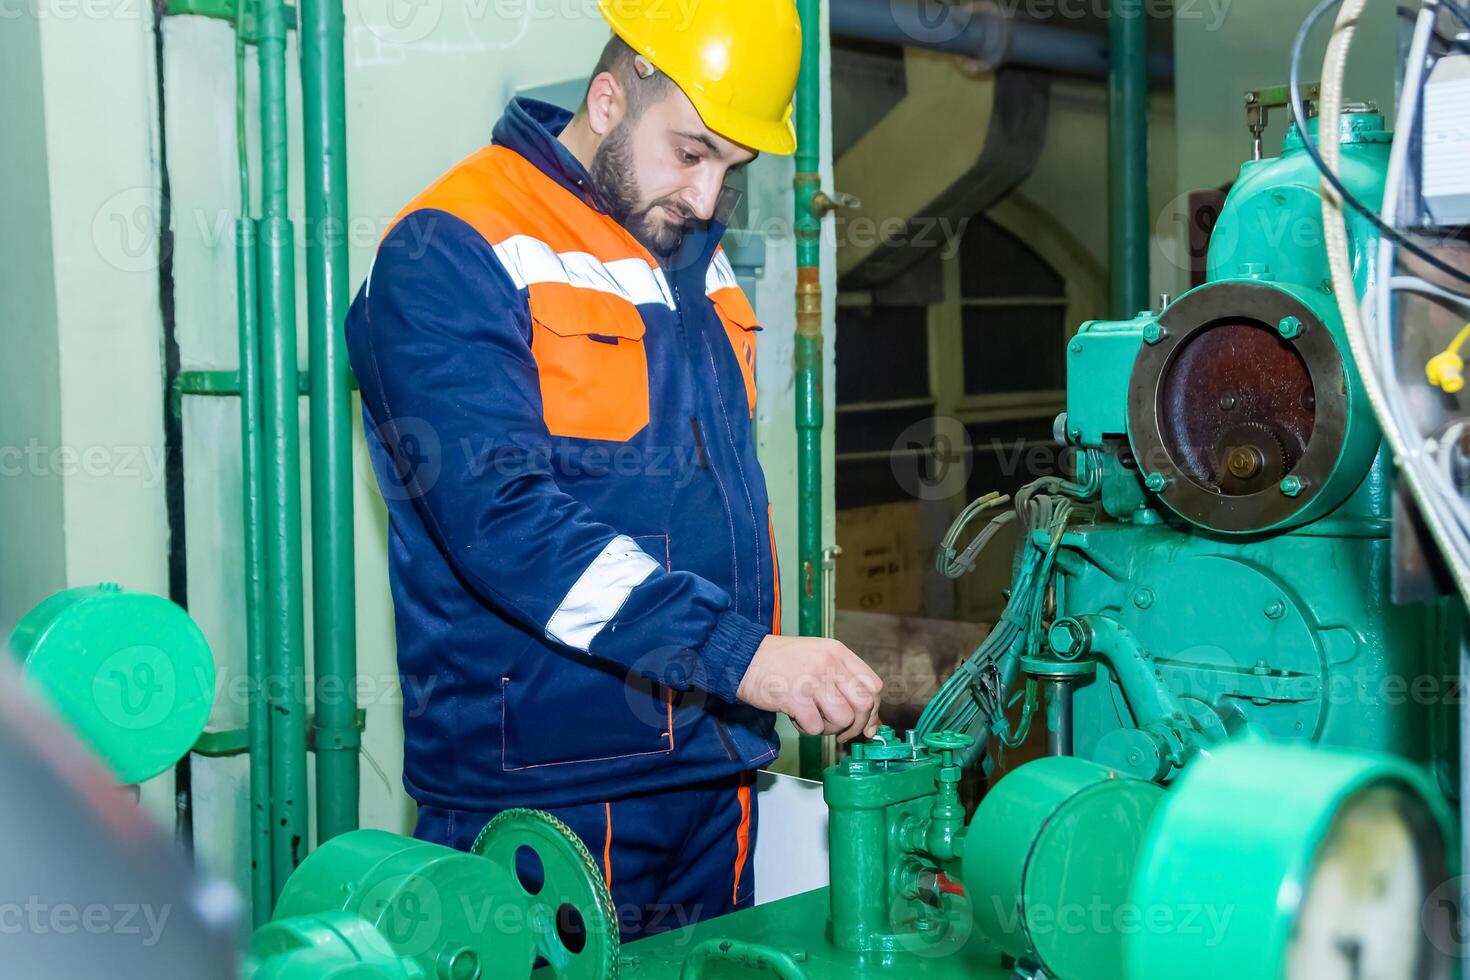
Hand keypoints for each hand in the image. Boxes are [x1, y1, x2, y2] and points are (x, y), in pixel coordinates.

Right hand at [735, 635, 882, 741]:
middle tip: (842, 732)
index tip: (865, 723)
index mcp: (838, 652)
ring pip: (843, 719)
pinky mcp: (794, 697)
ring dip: (829, 728)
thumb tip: (871, 723)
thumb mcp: (818, 660)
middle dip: (857, 726)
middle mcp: (829, 663)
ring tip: (813, 719)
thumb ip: (844, 684)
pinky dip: (807, 729)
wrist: (743, 657)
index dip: (873, 710)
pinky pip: (815, 727)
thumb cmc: (781, 662)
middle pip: (864, 704)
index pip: (873, 686)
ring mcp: (812, 680)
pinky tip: (796, 717)